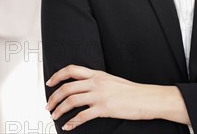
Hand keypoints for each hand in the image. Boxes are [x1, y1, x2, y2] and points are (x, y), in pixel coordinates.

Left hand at [45, 65, 188, 129]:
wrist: (147, 98)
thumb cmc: (132, 92)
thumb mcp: (112, 81)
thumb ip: (97, 82)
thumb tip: (85, 87)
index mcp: (97, 74)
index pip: (71, 69)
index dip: (57, 75)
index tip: (50, 83)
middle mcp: (96, 82)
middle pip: (67, 87)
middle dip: (54, 97)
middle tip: (48, 105)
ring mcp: (99, 95)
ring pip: (71, 101)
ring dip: (59, 109)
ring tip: (54, 116)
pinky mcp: (104, 108)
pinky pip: (82, 116)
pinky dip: (72, 122)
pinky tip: (68, 127)